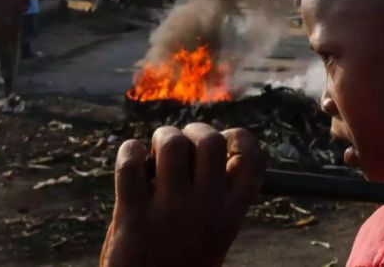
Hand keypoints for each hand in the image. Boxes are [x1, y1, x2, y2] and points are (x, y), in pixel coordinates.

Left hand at [100, 124, 264, 266]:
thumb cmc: (184, 261)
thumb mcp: (216, 231)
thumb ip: (217, 194)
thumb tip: (204, 142)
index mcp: (232, 212)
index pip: (253, 159)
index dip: (240, 139)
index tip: (224, 144)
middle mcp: (207, 207)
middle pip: (210, 141)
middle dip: (195, 131)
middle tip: (183, 144)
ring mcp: (171, 211)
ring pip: (171, 144)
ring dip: (162, 137)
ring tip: (155, 150)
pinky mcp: (133, 215)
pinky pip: (130, 164)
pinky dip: (130, 150)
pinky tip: (132, 157)